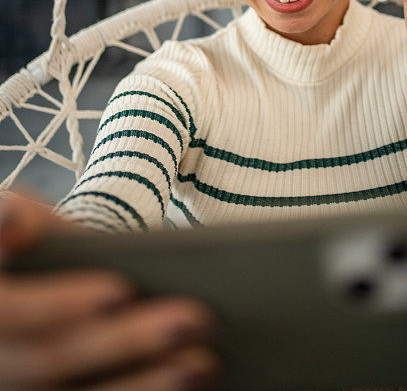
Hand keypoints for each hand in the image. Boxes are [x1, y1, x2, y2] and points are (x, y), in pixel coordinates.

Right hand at [0, 190, 219, 390]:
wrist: (17, 280)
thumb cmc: (19, 239)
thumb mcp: (12, 216)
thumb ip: (20, 221)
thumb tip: (15, 228)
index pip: (12, 313)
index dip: (60, 304)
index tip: (120, 290)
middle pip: (53, 362)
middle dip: (128, 341)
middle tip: (194, 319)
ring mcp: (17, 390)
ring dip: (146, 385)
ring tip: (204, 359)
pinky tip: (185, 382)